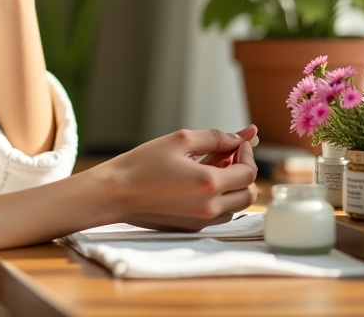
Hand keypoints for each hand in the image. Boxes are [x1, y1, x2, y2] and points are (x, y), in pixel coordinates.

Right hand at [97, 128, 258, 230]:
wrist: (115, 193)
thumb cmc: (142, 165)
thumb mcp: (180, 140)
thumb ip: (215, 138)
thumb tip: (241, 135)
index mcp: (209, 183)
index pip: (248, 173)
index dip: (247, 154)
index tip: (239, 142)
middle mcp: (209, 207)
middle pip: (248, 193)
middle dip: (244, 171)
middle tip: (229, 155)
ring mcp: (201, 221)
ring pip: (236, 206)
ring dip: (233, 187)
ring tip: (213, 167)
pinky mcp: (191, 228)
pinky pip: (219, 215)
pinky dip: (220, 199)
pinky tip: (201, 182)